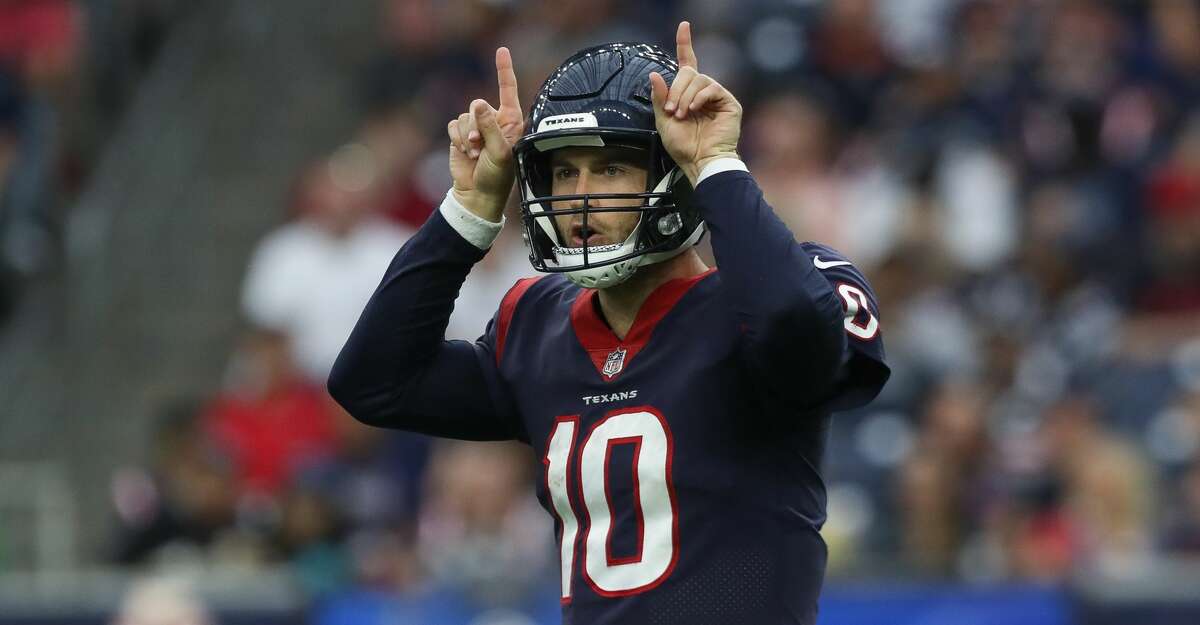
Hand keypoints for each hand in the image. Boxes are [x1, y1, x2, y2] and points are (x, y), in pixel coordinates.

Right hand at [447, 47, 524, 221]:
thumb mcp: (499, 152)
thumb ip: (489, 126)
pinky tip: (466, 153)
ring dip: (467, 137)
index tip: (501, 50)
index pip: (507, 90)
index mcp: (511, 121)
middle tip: (481, 147)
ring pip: (464, 116)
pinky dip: (457, 139)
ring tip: (476, 154)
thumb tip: (478, 103)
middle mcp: (494, 120)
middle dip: (475, 126)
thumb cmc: (497, 177)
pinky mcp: (460, 133)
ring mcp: (476, 126)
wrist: (477, 193)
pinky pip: (453, 124)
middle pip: (477, 106)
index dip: (504, 70)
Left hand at [649, 22, 742, 185]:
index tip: (683, 26)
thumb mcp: (663, 120)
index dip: (685, 43)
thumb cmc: (684, 147)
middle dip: (676, 90)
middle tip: (672, 110)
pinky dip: (699, 97)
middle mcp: (703, 92)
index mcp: (688, 94)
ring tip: (682, 114)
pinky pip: (712, 88)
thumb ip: (659, 97)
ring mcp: (717, 96)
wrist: (700, 162)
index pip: (687, 63)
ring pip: (699, 79)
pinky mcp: (729, 103)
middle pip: (689, 72)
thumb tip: (654, 74)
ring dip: (685, 96)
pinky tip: (694, 109)